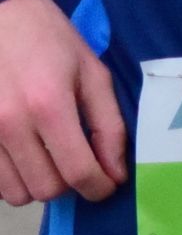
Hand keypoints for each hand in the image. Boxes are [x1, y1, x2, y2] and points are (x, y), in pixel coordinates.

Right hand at [0, 0, 126, 204]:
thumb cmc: (50, 41)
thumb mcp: (92, 73)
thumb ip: (108, 125)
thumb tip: (116, 172)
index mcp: (49, 106)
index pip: (77, 172)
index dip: (98, 188)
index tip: (106, 185)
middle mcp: (10, 125)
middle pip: (45, 189)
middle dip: (69, 185)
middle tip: (77, 163)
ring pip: (15, 193)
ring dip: (38, 183)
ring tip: (49, 157)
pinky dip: (12, 177)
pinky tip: (25, 154)